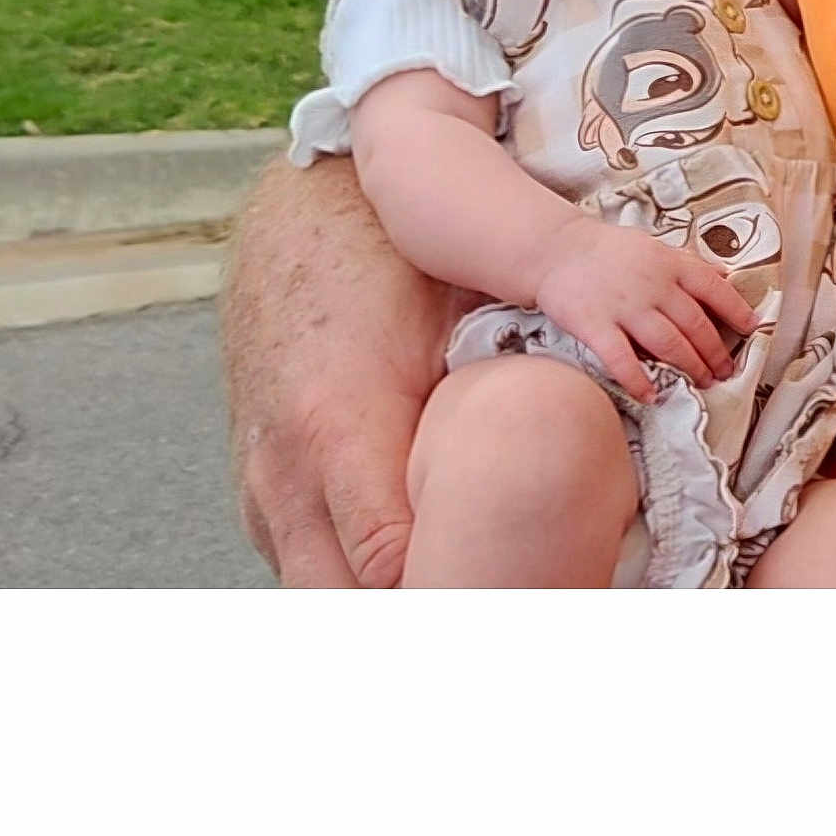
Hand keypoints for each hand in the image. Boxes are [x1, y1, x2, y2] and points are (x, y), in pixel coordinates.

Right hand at [225, 156, 476, 586]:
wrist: (296, 224)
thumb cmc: (388, 270)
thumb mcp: (455, 332)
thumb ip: (500, 412)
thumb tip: (581, 486)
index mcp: (338, 429)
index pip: (391, 572)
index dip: (456, 598)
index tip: (515, 609)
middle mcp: (284, 472)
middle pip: (344, 605)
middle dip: (423, 611)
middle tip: (497, 611)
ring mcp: (259, 485)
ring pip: (315, 593)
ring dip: (379, 606)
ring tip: (462, 598)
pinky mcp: (254, 486)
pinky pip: (297, 563)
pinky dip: (347, 582)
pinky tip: (411, 574)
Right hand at [533, 216, 758, 402]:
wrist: (556, 249)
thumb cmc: (607, 251)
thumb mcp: (653, 246)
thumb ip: (688, 263)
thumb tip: (727, 277)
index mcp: (669, 264)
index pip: (714, 289)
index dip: (737, 311)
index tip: (752, 330)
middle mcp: (652, 286)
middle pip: (695, 325)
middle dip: (715, 353)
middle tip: (725, 372)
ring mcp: (624, 307)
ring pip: (668, 344)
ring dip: (690, 367)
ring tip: (702, 383)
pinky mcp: (595, 325)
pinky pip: (622, 359)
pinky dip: (638, 380)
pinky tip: (651, 396)